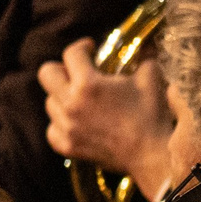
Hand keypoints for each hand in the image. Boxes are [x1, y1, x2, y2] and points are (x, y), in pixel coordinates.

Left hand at [41, 39, 174, 191]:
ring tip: (81, 102)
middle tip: (76, 73)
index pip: (72, 53)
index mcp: (89, 84)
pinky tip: (76, 123)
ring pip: (50, 102)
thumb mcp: (151, 81)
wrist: (153, 156)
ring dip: (62, 98)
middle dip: (61, 68)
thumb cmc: (152, 117)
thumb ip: (144, 59)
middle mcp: (71, 103)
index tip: (90, 49)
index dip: (82, 47)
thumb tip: (146, 45)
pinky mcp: (68, 146)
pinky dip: (61, 125)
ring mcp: (67, 127)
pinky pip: (52, 130)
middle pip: (47, 73)